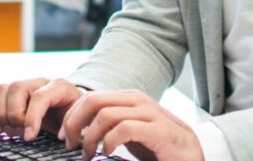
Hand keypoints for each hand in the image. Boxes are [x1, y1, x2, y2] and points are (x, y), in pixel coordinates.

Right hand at [0, 78, 83, 140]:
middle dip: (15, 116)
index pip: (40, 96)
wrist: (72, 108)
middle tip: (21, 134)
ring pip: (2, 89)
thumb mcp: (77, 119)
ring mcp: (25, 85)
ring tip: (12, 131)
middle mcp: (40, 82)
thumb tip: (60, 136)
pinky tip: (0, 127)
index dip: (32, 118)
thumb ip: (70, 125)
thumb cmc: (74, 115)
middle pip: (17, 88)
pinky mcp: (12, 93)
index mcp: (60, 86)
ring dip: (1, 114)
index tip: (29, 137)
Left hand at [60, 90, 203, 160]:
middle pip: (94, 101)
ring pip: (105, 114)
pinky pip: (124, 128)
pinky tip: (107, 153)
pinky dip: (109, 142)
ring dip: (89, 137)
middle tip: (69, 144)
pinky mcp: (157, 129)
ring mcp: (149, 113)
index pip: (91, 97)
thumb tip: (78, 132)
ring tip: (87, 154)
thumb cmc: (157, 146)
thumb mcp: (129, 133)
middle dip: (74, 123)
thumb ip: (109, 126)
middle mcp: (138, 100)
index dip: (72, 115)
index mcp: (129, 99)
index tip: (63, 136)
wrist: (190, 156)